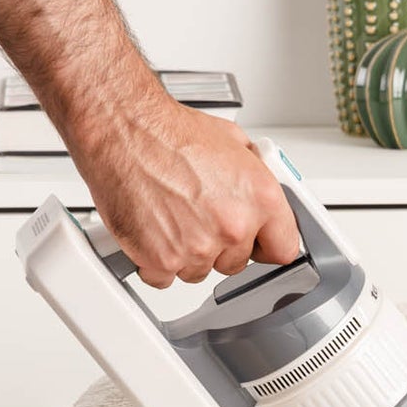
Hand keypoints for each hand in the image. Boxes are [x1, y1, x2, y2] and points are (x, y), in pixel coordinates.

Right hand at [63, 94, 301, 287]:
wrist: (123, 128)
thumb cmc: (168, 131)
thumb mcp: (233, 142)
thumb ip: (253, 177)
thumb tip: (259, 193)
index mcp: (260, 198)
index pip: (283, 249)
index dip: (266, 245)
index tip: (257, 244)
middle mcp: (233, 226)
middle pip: (236, 263)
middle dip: (219, 245)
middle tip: (198, 215)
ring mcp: (198, 247)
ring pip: (199, 271)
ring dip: (186, 252)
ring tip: (171, 216)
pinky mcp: (162, 260)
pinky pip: (164, 278)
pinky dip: (156, 261)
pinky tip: (152, 231)